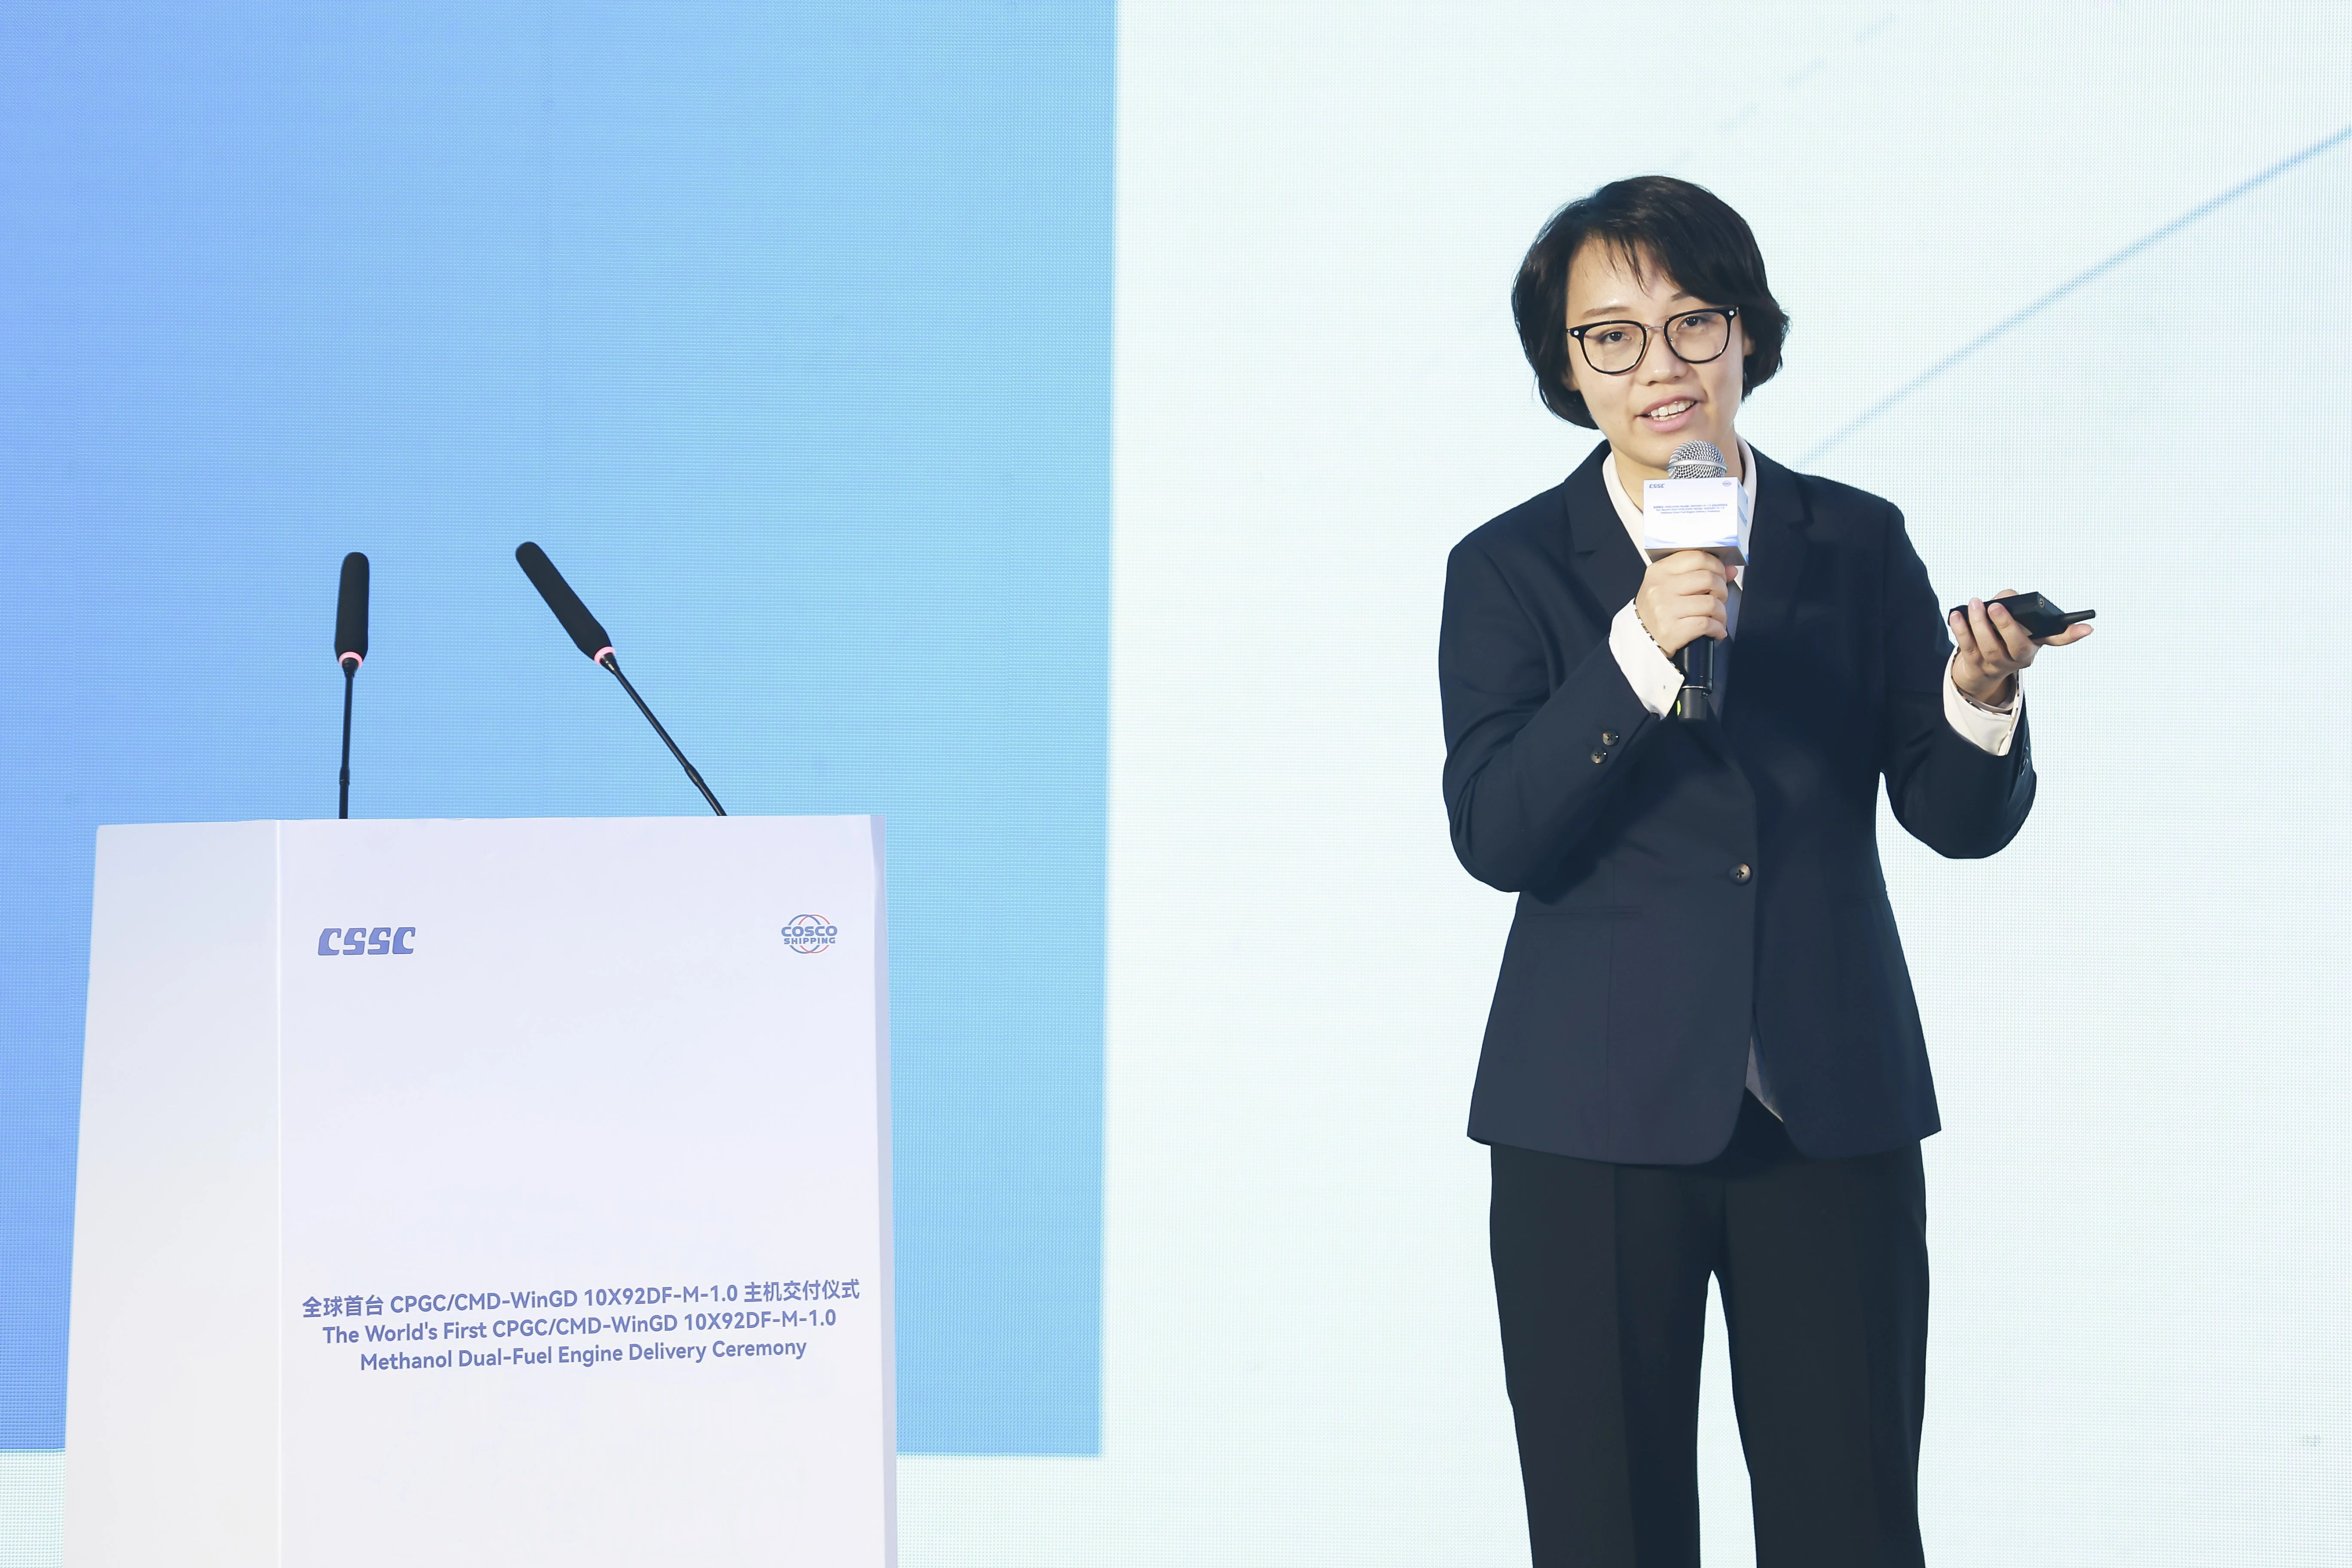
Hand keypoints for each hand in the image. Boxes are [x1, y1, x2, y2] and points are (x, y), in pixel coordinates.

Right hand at [1635, 549, 1727, 656]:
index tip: (1721, 575)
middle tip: (1720, 598)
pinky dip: (1717, 628)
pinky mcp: (1673, 630)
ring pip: (1711, 603)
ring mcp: (1666, 609)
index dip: (1717, 566)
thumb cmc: (1658, 609)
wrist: (1641, 637)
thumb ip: (1700, 573)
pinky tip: (1715, 630)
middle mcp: (1661, 587)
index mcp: (1660, 571)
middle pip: (1708, 578)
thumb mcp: (1670, 585)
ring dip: (1722, 612)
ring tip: (1718, 617)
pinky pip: (1707, 624)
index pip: (1698, 557)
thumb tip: (1731, 570)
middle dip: (1722, 589)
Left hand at [1949, 590, 2091, 706]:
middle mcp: (2019, 657)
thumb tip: (2005, 598)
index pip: (2057, 639)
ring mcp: (1997, 664)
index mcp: (2034, 644)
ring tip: (1974, 604)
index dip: (2072, 635)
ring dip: (1979, 624)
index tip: (2088, 628)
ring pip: (1989, 647)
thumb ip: (2013, 604)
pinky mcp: (1975, 664)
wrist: (1980, 670)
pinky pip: (1967, 647)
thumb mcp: (2013, 623)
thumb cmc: (2001, 636)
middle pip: (2017, 646)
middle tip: (1996, 606)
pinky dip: (1961, 629)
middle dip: (2006, 625)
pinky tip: (1956, 614)